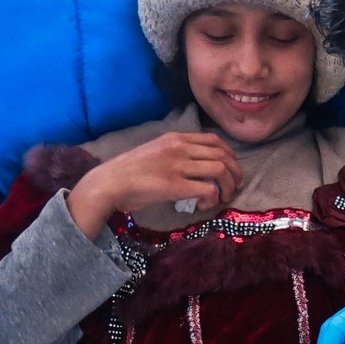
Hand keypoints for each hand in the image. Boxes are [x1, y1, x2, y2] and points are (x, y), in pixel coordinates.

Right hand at [67, 133, 242, 237]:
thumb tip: (194, 169)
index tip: (230, 168)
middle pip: (223, 155)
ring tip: (223, 198)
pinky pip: (207, 189)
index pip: (214, 140)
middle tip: (234, 187)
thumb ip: (175, 155)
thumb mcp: (155, 152)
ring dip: (228, 186)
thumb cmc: (128, 171)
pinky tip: (205, 205)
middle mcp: (180, 147)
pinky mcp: (175, 186)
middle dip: (235, 172)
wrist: (109, 182)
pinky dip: (212, 199)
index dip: (229, 155)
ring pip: (220, 170)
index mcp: (175, 138)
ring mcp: (178, 166)